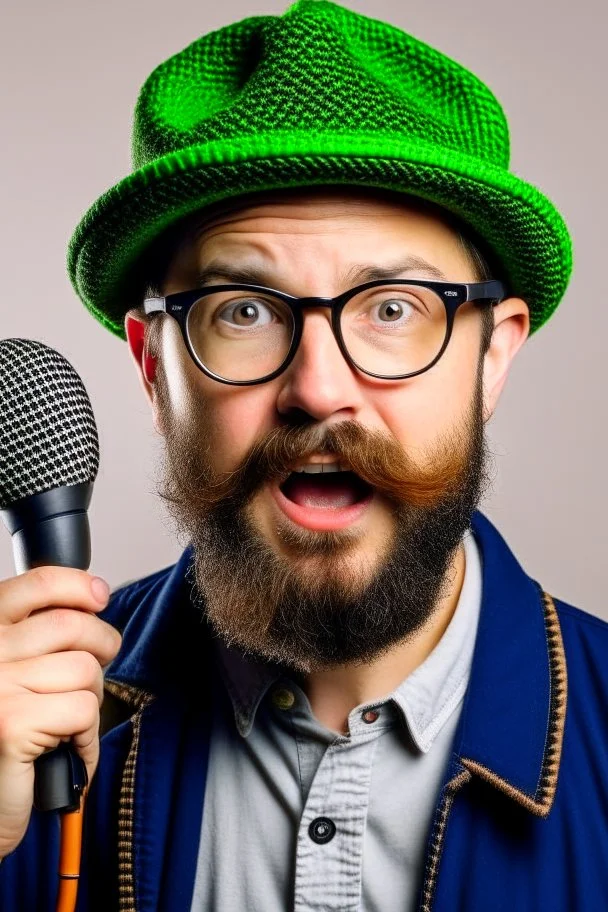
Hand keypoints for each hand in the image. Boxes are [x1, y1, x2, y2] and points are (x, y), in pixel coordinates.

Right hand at [0, 567, 121, 856]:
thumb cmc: (5, 737)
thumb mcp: (16, 669)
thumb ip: (39, 635)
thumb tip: (92, 596)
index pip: (37, 583)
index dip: (78, 585)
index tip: (98, 596)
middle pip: (72, 625)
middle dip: (100, 648)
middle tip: (90, 676)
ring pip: (84, 670)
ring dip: (90, 700)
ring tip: (67, 723)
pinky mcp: (13, 724)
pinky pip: (83, 711)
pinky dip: (87, 738)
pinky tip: (68, 751)